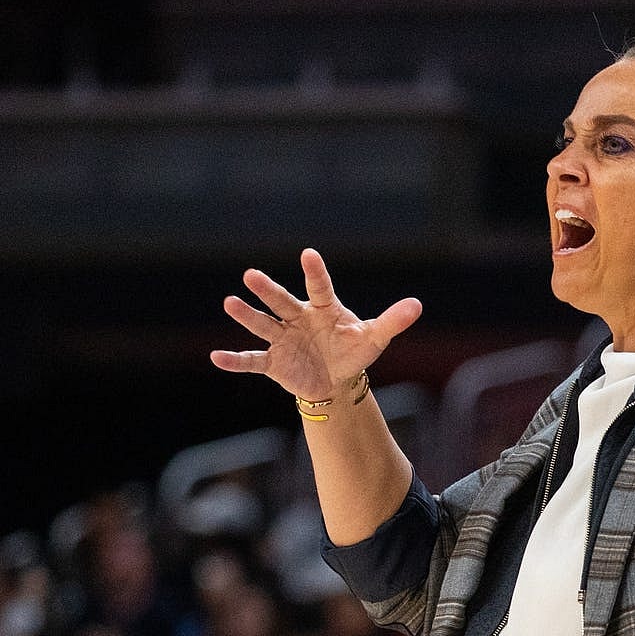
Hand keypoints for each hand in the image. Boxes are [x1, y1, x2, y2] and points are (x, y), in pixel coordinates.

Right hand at [210, 248, 421, 400]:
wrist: (336, 381)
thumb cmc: (353, 352)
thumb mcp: (374, 338)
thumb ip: (392, 321)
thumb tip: (417, 305)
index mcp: (323, 308)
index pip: (319, 287)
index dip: (315, 272)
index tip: (309, 254)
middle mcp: (298, 318)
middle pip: (281, 301)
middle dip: (266, 290)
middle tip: (251, 274)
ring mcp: (283, 339)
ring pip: (262, 325)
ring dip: (246, 315)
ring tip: (229, 302)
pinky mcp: (274, 362)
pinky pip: (252, 360)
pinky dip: (235, 361)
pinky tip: (216, 358)